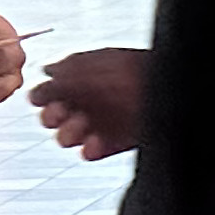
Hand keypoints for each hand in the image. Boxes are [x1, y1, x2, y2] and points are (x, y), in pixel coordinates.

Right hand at [30, 45, 149, 160]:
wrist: (173, 86)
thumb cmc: (138, 70)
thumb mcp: (101, 62)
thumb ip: (70, 68)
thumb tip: (45, 70)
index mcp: (79, 80)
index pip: (46, 93)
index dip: (41, 96)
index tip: (43, 96)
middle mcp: (85, 103)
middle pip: (50, 117)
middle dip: (50, 116)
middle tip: (61, 112)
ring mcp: (97, 124)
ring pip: (65, 137)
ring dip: (67, 132)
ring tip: (81, 124)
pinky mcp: (111, 144)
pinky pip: (88, 152)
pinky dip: (88, 149)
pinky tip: (95, 142)